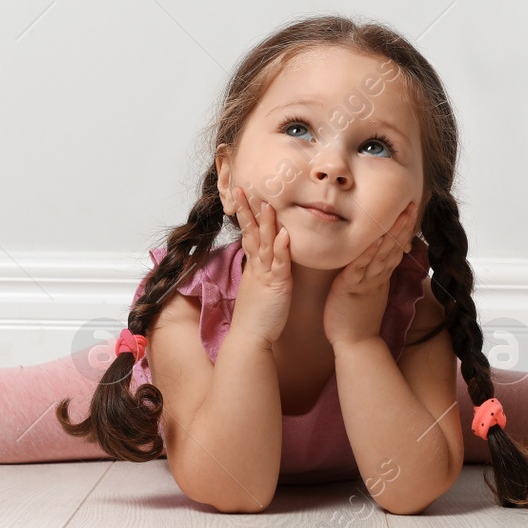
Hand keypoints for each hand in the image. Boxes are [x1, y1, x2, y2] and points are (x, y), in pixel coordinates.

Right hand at [231, 185, 292, 343]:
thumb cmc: (256, 316)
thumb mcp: (257, 288)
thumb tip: (262, 260)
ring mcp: (265, 275)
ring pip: (265, 244)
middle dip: (246, 210)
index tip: (242, 195)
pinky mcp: (276, 286)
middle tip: (241, 188)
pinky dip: (282, 249)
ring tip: (268, 203)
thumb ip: (260, 271)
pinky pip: (279, 265)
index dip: (245, 214)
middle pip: (251, 233)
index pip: (249, 234)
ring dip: (267, 223)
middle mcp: (257, 266)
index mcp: (254, 266)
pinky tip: (285, 234)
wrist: (249, 338)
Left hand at [323, 200, 419, 350]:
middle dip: (403, 224)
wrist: (354, 342)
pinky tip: (374, 237)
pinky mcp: (351, 288)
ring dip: (391, 233)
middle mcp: (378, 276)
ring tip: (401, 214)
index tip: (411, 211)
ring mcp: (366, 282)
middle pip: (394, 246)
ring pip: (382, 253)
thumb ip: (375, 275)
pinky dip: (368, 252)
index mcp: (381, 276)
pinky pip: (361, 267)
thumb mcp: (370, 292)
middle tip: (412, 204)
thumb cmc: (357, 318)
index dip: (404, 229)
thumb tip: (382, 262)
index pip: (396, 248)